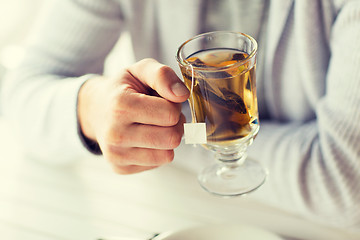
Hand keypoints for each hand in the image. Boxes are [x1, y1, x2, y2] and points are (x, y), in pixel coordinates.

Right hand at [78, 58, 189, 173]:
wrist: (96, 109)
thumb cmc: (123, 89)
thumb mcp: (140, 70)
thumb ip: (163, 75)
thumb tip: (182, 95)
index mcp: (120, 105)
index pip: (170, 114)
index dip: (173, 105)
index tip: (162, 100)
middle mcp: (115, 134)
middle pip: (172, 138)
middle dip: (174, 124)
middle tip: (162, 115)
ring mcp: (116, 155)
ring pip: (167, 155)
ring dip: (168, 139)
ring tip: (155, 126)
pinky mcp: (120, 168)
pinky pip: (157, 164)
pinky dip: (157, 151)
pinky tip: (145, 139)